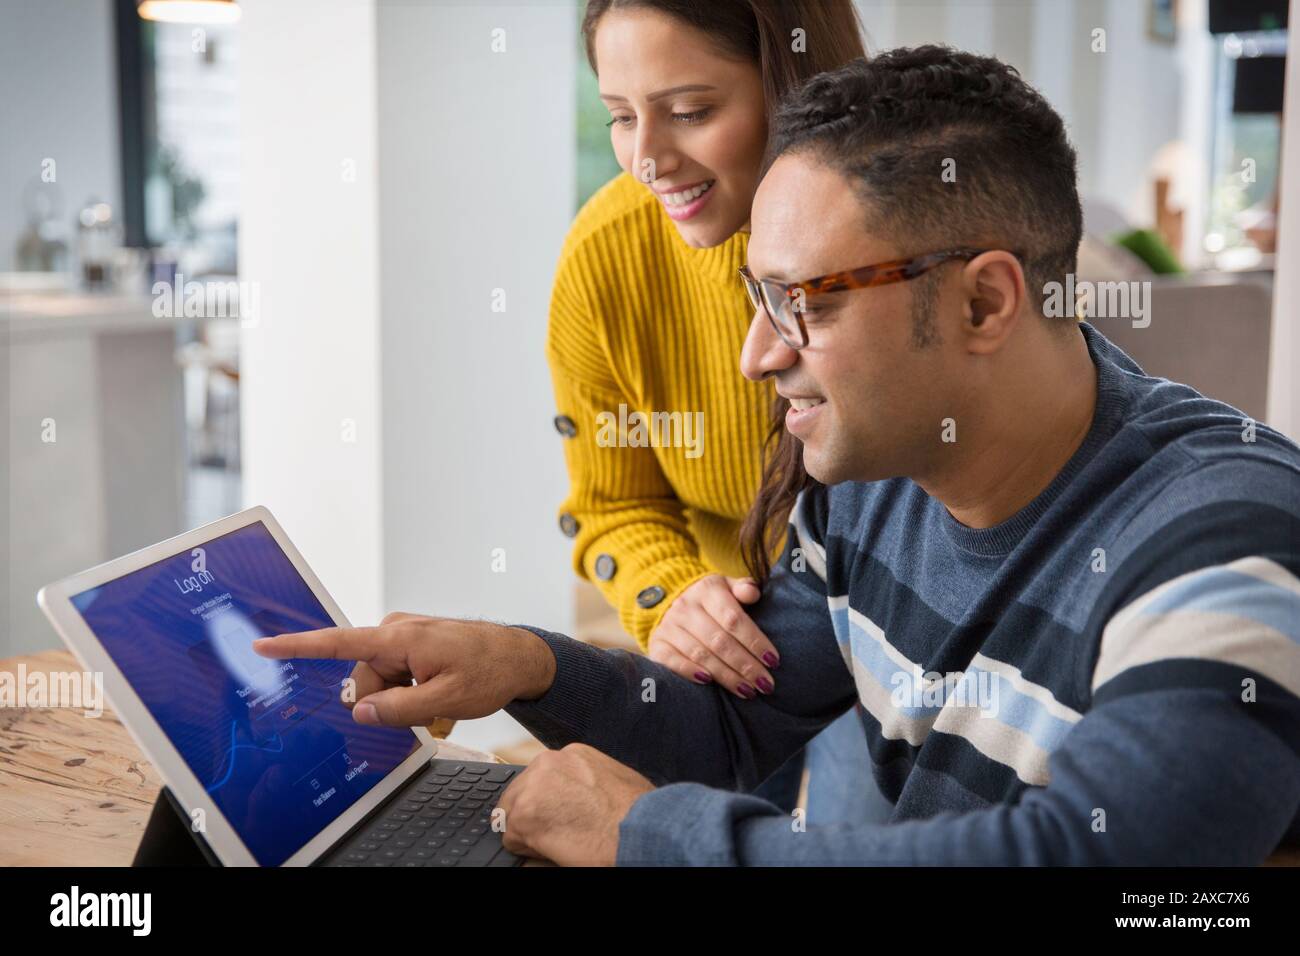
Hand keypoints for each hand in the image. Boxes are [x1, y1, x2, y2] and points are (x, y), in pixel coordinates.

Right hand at [251, 612, 554, 726]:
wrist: (519, 655)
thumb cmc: (490, 671)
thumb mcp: (444, 701)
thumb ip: (398, 709)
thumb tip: (360, 711)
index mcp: (400, 638)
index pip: (338, 642)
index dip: (297, 646)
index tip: (263, 645)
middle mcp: (396, 629)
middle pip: (363, 677)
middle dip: (383, 699)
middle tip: (425, 704)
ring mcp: (403, 635)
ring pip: (379, 679)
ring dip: (400, 695)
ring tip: (437, 693)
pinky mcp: (411, 643)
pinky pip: (393, 673)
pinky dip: (408, 687)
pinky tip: (434, 689)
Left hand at [496, 744, 652, 865]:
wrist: (640, 829)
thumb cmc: (637, 810)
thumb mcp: (612, 777)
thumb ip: (585, 780)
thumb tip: (577, 796)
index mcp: (571, 755)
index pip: (542, 777)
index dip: (547, 801)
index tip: (555, 814)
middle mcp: (548, 764)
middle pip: (521, 792)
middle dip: (534, 813)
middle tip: (556, 831)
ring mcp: (532, 788)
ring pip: (513, 815)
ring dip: (531, 830)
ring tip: (559, 840)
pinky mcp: (523, 816)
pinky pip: (512, 839)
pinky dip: (528, 849)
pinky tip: (554, 848)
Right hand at [646, 573, 779, 698]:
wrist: (669, 600)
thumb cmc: (711, 600)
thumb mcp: (727, 587)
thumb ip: (743, 588)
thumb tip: (753, 593)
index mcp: (707, 590)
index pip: (733, 618)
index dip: (754, 641)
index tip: (773, 660)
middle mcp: (686, 607)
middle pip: (719, 641)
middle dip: (746, 666)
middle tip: (766, 684)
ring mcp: (669, 626)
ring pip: (701, 654)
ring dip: (726, 676)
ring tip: (748, 691)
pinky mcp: (657, 644)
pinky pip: (672, 661)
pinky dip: (690, 672)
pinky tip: (709, 683)